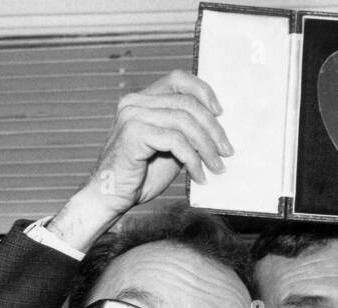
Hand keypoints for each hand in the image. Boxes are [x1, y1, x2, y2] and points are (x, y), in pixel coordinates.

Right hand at [50, 70, 232, 249]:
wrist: (110, 198)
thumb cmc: (140, 177)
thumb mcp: (168, 150)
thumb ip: (184, 133)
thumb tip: (216, 130)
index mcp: (142, 100)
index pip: (178, 79)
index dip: (203, 91)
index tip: (220, 114)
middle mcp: (135, 102)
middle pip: (187, 102)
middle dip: (213, 128)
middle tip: (227, 152)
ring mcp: (133, 116)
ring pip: (184, 121)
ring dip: (206, 147)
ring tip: (216, 167)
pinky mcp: (133, 135)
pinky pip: (175, 141)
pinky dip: (192, 160)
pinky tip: (198, 176)